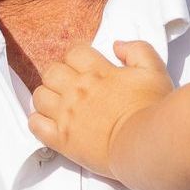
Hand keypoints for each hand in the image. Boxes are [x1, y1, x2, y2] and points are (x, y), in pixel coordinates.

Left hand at [28, 41, 174, 177]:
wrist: (146, 144)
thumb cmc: (152, 109)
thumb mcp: (154, 71)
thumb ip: (137, 50)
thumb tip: (117, 45)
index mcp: (98, 72)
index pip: (75, 53)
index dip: (78, 58)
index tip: (83, 68)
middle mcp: (78, 90)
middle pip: (52, 71)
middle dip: (59, 75)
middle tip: (69, 86)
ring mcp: (67, 115)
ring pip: (40, 95)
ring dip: (47, 97)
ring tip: (57, 104)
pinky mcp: (62, 139)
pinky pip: (35, 125)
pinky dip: (38, 121)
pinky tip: (49, 123)